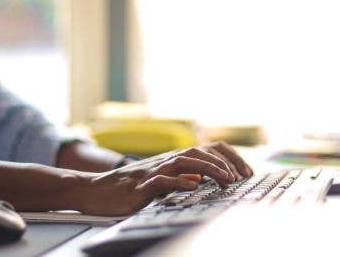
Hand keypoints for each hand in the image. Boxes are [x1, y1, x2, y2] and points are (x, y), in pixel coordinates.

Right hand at [77, 143, 252, 215]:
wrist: (95, 191)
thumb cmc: (127, 189)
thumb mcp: (158, 182)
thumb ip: (177, 178)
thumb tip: (199, 179)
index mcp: (171, 160)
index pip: (206, 149)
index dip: (227, 157)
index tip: (245, 172)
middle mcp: (164, 161)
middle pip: (199, 152)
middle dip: (223, 163)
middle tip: (240, 177)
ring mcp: (152, 171)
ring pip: (184, 161)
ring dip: (208, 169)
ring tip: (225, 179)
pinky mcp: (141, 185)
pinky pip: (162, 180)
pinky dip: (179, 182)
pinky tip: (193, 186)